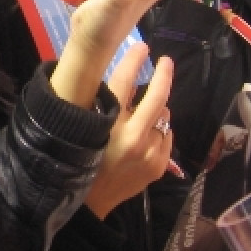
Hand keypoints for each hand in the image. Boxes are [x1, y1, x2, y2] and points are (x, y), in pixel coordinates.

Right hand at [83, 45, 175, 219]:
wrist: (91, 203)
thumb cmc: (83, 160)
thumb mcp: (89, 128)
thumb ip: (105, 106)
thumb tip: (125, 82)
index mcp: (111, 126)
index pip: (124, 83)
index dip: (134, 60)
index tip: (142, 47)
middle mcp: (135, 138)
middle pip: (157, 97)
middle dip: (163, 75)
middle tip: (165, 62)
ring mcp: (151, 153)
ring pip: (165, 118)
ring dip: (158, 110)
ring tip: (146, 111)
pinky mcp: (160, 165)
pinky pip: (167, 136)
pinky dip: (161, 130)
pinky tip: (149, 134)